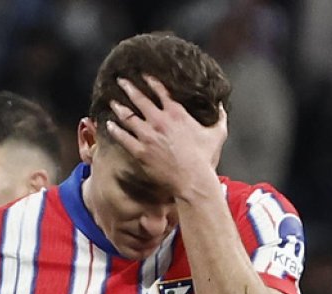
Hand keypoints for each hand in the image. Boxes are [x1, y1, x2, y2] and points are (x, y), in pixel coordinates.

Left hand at [106, 75, 227, 200]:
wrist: (192, 180)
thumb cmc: (205, 158)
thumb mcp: (218, 133)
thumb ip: (220, 115)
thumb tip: (221, 103)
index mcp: (177, 114)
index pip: (161, 91)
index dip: (151, 81)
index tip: (143, 75)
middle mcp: (159, 121)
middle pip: (140, 100)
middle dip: (129, 88)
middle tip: (121, 81)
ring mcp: (148, 136)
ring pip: (128, 117)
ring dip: (119, 108)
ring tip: (112, 101)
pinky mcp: (140, 152)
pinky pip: (123, 138)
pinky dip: (115, 130)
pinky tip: (109, 125)